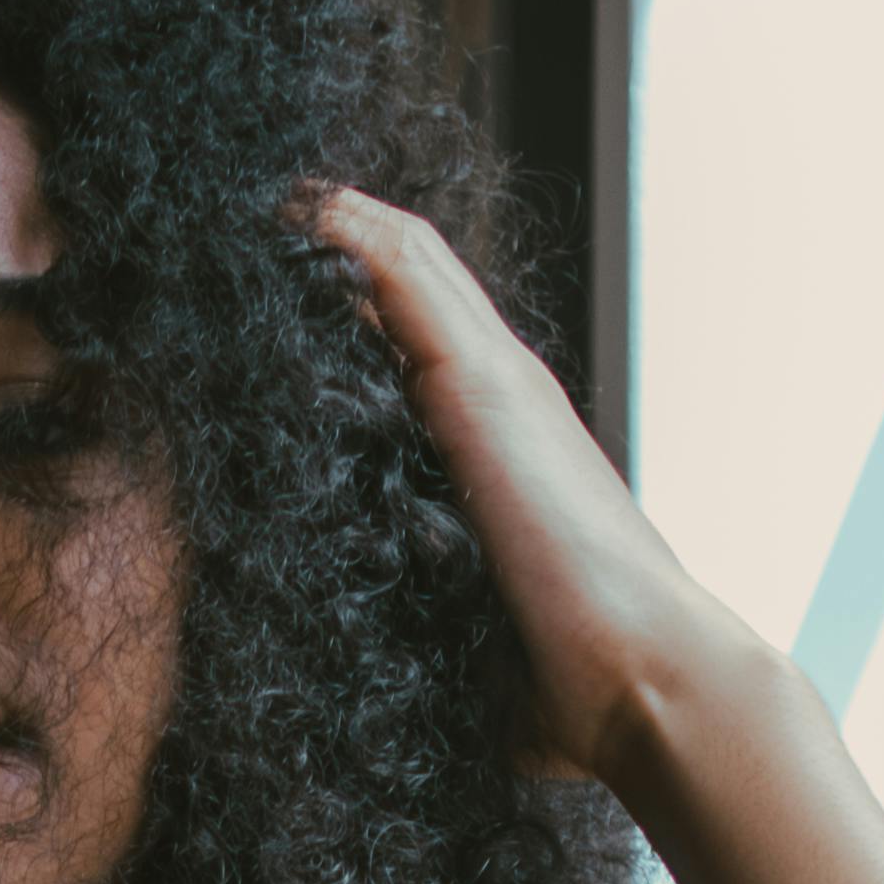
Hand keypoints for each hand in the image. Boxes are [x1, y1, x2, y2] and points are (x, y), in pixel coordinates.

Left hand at [295, 187, 761, 795]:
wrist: (643, 682)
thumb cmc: (566, 688)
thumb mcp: (470, 636)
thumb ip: (433, 627)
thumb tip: (372, 678)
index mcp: (495, 453)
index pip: (412, 353)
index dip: (345, 317)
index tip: (260, 306)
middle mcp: (501, 399)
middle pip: (407, 287)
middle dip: (327, 254)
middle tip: (240, 227)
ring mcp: (497, 383)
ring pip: (405, 259)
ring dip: (329, 223)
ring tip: (250, 195)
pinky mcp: (484, 386)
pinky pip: (404, 271)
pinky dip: (345, 230)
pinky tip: (287, 207)